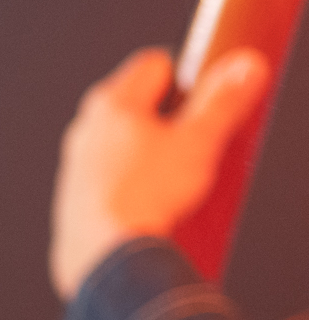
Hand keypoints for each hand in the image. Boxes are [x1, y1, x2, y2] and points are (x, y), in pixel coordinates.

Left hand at [50, 46, 270, 299]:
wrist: (104, 256)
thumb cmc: (146, 196)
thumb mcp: (198, 143)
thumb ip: (222, 102)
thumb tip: (243, 66)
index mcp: (112, 103)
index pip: (155, 64)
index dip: (190, 76)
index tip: (209, 97)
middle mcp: (86, 128)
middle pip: (141, 106)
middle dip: (176, 119)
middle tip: (202, 142)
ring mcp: (77, 163)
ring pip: (126, 144)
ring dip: (156, 155)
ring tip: (183, 180)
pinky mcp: (75, 196)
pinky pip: (113, 178)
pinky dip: (136, 184)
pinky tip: (156, 205)